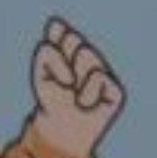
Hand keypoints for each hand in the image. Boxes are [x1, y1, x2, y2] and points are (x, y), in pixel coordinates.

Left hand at [27, 17, 126, 157]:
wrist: (62, 129)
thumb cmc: (52, 99)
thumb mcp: (41, 75)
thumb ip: (48, 54)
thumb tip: (72, 53)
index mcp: (69, 49)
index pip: (59, 28)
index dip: (54, 40)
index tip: (49, 59)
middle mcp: (88, 57)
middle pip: (73, 38)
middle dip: (62, 60)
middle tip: (62, 80)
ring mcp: (102, 70)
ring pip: (86, 53)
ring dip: (74, 76)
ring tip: (73, 91)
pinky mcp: (115, 89)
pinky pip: (98, 76)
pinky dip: (86, 92)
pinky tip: (83, 103)